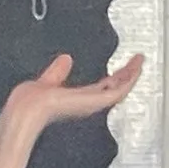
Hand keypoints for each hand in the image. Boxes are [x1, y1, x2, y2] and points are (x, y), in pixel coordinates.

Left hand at [1, 52, 143, 135]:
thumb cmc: (31, 100)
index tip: (120, 67)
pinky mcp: (98, 101)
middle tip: (137, 62)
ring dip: (131, 74)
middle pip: (113, 88)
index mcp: (75, 100)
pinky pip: (120, 90)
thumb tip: (65, 59)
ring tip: (140, 61)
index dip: (111, 77)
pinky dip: (130, 78)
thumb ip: (57, 72)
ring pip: (120, 88)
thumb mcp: (47, 80)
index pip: (100, 88)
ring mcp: (93, 103)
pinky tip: (135, 68)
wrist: (28, 108)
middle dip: (126, 75)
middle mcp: (87, 103)